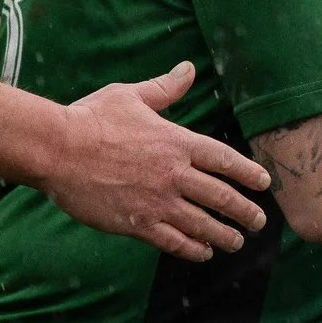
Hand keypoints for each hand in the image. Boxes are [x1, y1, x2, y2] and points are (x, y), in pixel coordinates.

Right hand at [42, 62, 271, 262]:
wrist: (57, 149)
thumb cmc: (91, 118)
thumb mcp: (131, 95)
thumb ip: (165, 88)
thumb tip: (188, 69)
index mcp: (176, 142)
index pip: (225, 160)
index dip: (248, 173)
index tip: (264, 184)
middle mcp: (173, 173)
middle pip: (221, 196)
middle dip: (245, 211)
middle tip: (259, 222)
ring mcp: (157, 201)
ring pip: (202, 224)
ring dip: (224, 235)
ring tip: (237, 243)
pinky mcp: (137, 223)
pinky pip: (173, 241)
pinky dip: (192, 249)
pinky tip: (203, 253)